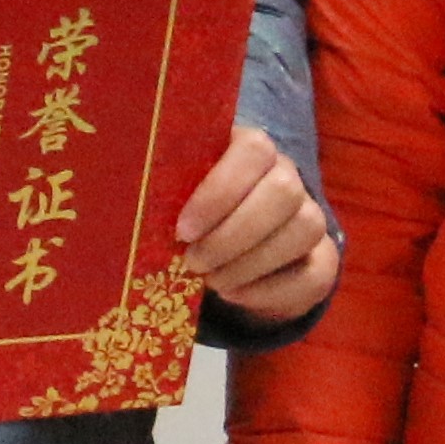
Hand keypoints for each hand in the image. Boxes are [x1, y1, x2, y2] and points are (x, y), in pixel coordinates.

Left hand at [177, 127, 338, 322]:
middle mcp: (287, 175)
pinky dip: (268, 291)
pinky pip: (313, 274)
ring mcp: (310, 216)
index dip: (220, 190)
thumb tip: (122, 192)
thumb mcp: (170, 194)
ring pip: (304, 229)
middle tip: (193, 262)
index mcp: (250, 148)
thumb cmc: (187, 213)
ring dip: (250, 263)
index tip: (183, 229)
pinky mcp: (322, 258)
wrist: (223, 253)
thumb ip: (159, 187)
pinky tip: (233, 294)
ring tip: (210, 280)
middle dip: (233, 235)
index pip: (253, 149)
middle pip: (283, 191)